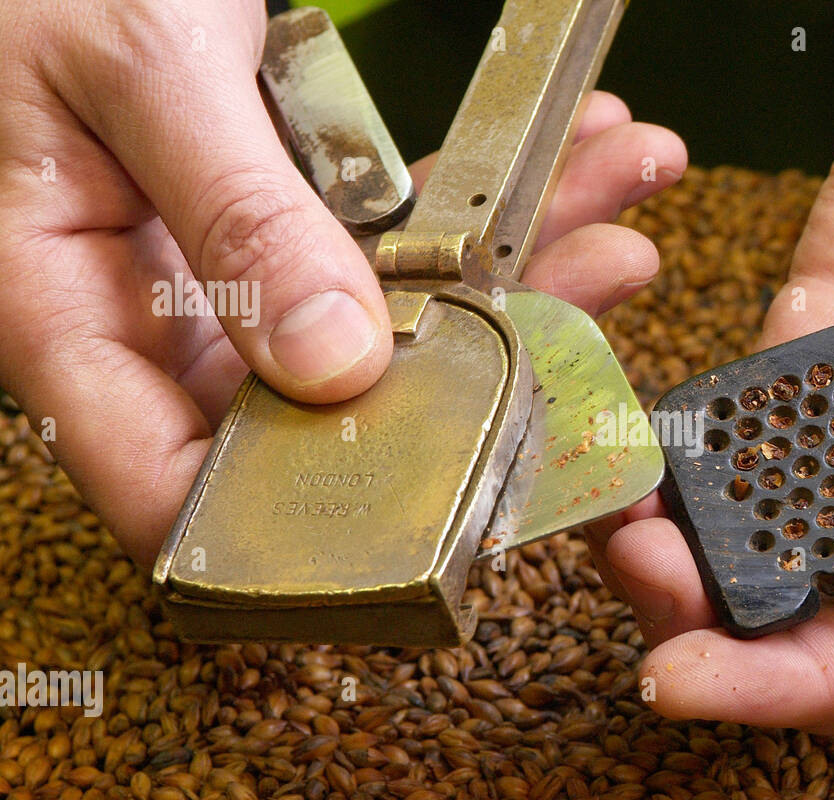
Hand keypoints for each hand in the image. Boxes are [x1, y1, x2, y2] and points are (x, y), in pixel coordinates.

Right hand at [0, 0, 684, 563]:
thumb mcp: (140, 70)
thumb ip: (233, 212)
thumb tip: (332, 364)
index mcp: (69, 320)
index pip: (173, 498)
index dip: (299, 542)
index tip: (440, 516)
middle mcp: (159, 329)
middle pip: (329, 420)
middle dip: (474, 380)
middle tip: (580, 319)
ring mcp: (236, 289)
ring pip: (391, 334)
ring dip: (516, 281)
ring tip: (612, 221)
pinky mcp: (291, 238)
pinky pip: (397, 249)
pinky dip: (484, 211)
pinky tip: (573, 165)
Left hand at [590, 0, 833, 732]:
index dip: (810, 680)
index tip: (699, 680)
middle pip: (821, 597)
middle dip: (718, 620)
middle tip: (639, 593)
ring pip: (765, 516)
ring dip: (682, 538)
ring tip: (610, 522)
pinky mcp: (821, 324)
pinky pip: (741, 408)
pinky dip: (682, 439)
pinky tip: (626, 443)